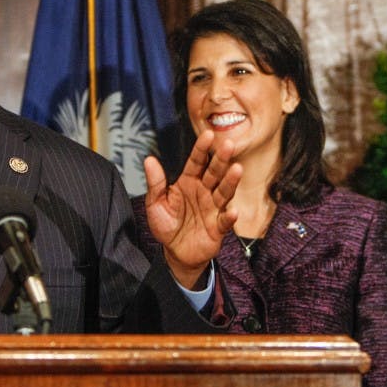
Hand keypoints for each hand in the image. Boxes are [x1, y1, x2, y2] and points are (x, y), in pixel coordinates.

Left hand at [143, 130, 240, 288]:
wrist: (176, 252)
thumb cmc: (166, 225)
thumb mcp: (155, 203)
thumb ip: (155, 183)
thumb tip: (149, 160)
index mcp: (189, 182)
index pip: (196, 161)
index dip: (202, 148)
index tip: (208, 134)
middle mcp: (204, 191)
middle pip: (214, 172)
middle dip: (221, 159)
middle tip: (228, 144)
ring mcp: (213, 208)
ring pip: (224, 192)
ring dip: (231, 181)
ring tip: (237, 169)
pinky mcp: (218, 227)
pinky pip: (225, 220)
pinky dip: (230, 217)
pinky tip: (233, 211)